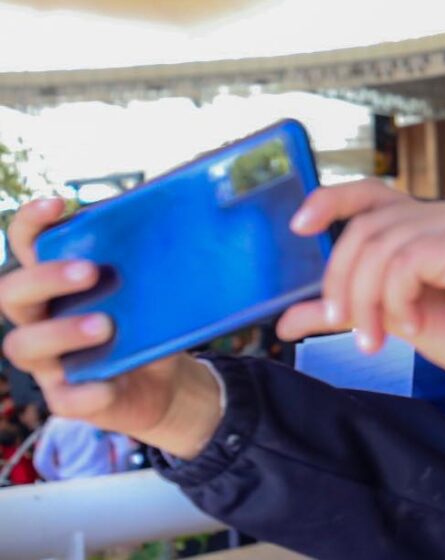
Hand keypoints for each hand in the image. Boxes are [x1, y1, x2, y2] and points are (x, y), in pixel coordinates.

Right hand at [0, 199, 220, 458]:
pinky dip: (85, 392)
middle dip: (46, 278)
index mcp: (54, 284)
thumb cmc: (147, 324)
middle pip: (12, 293)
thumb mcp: (151, 291)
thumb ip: (150, 263)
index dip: (32, 222)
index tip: (59, 203)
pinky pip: (65, 399)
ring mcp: (49, 362)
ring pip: (25, 346)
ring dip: (62, 331)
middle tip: (91, 270)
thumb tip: (182, 222)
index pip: (26, 245)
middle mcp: (39, 319)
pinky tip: (107, 384)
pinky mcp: (68, 399)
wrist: (167, 383)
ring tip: (106, 325)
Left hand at [278, 183, 444, 402]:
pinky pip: (408, 262)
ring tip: (377, 339)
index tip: (299, 228)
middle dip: (342, 282)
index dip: (329, 201)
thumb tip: (286, 320)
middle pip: (364, 227)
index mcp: (428, 223)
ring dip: (367, 300)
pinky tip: (412, 326)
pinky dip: (397, 298)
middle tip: (345, 328)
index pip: (369, 194)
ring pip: (382, 247)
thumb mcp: (396, 320)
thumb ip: (349, 309)